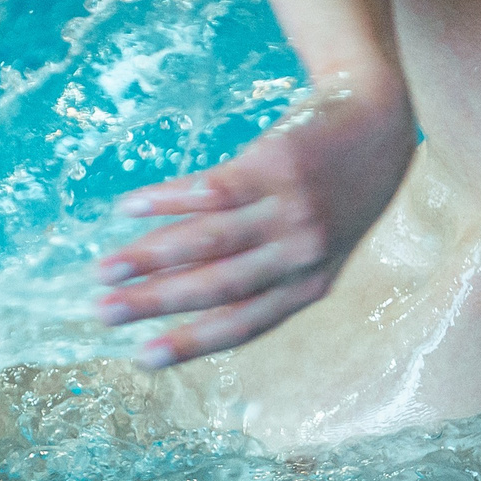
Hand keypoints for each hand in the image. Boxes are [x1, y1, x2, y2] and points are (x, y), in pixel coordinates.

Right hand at [93, 78, 414, 365]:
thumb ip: (266, 273)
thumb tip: (185, 299)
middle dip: (155, 303)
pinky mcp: (275, 166)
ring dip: (149, 257)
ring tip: (103, 270)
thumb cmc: (337, 192)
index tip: (142, 359)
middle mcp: (301, 253)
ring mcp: (290, 209)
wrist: (378, 121)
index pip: (243, 323)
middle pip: (218, 286)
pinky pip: (209, 190)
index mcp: (310, 284)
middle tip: (103, 313)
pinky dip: (164, 199)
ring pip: (208, 241)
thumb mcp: (316, 245)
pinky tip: (127, 207)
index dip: (191, 343)